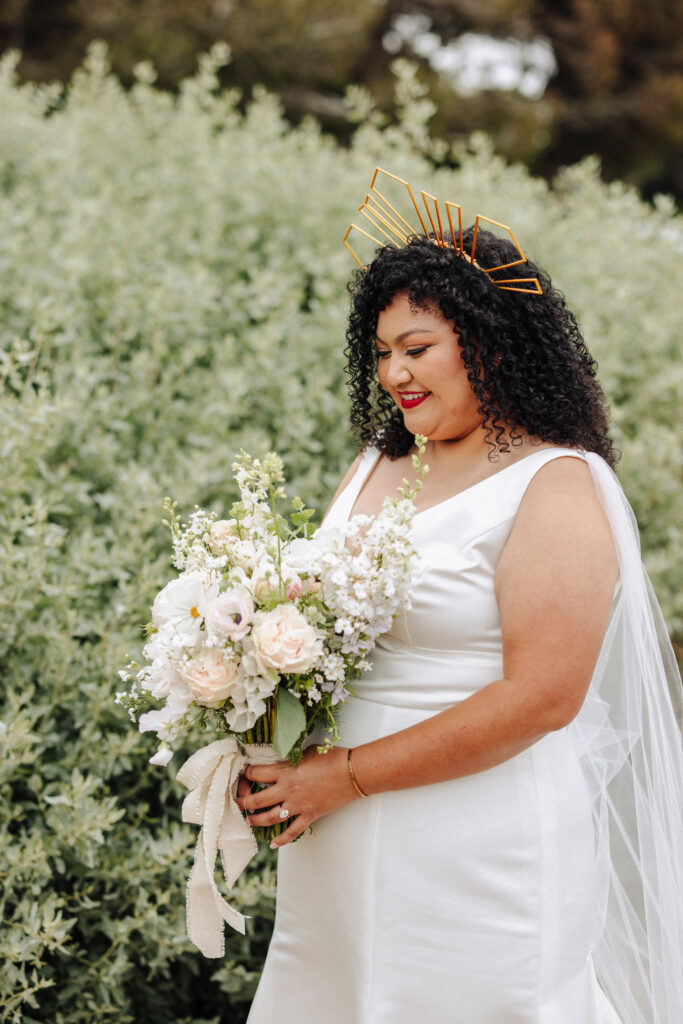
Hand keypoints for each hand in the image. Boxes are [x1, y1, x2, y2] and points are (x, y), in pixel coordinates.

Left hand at [235, 745, 358, 846]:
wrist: (352, 772)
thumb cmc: (331, 757)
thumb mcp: (306, 752)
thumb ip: (290, 759)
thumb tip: (282, 761)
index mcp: (285, 772)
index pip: (255, 775)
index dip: (245, 775)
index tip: (242, 776)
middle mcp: (287, 791)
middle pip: (256, 800)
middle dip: (243, 802)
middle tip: (237, 803)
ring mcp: (297, 806)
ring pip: (269, 818)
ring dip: (255, 821)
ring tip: (248, 821)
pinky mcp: (309, 815)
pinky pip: (292, 831)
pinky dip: (282, 839)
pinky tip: (273, 843)